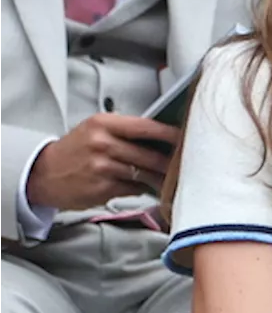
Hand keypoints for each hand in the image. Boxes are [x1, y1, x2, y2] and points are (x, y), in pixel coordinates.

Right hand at [27, 114, 179, 209]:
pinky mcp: (103, 188)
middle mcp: (103, 144)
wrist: (42, 174)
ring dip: (161, 178)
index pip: (147, 127)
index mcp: (104, 124)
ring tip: (172, 178)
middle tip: (187, 163)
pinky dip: (144, 188)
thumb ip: (127, 131)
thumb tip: (164, 137)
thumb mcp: (96, 130)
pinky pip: (134, 188)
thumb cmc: (75, 150)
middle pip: (150, 155)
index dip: (171, 134)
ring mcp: (102, 167)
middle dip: (171, 162)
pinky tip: (148, 187)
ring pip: (145, 174)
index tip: (187, 137)